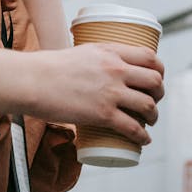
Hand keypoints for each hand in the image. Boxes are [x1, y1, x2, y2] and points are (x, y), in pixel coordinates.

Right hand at [25, 43, 164, 145]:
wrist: (32, 81)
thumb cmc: (48, 68)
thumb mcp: (79, 53)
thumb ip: (94, 61)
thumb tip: (97, 72)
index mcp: (111, 52)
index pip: (149, 57)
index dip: (159, 69)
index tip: (157, 77)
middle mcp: (116, 70)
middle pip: (154, 81)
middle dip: (159, 93)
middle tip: (154, 100)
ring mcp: (111, 92)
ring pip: (148, 105)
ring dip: (154, 115)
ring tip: (150, 121)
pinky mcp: (103, 114)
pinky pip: (133, 127)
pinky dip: (142, 136)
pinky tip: (143, 140)